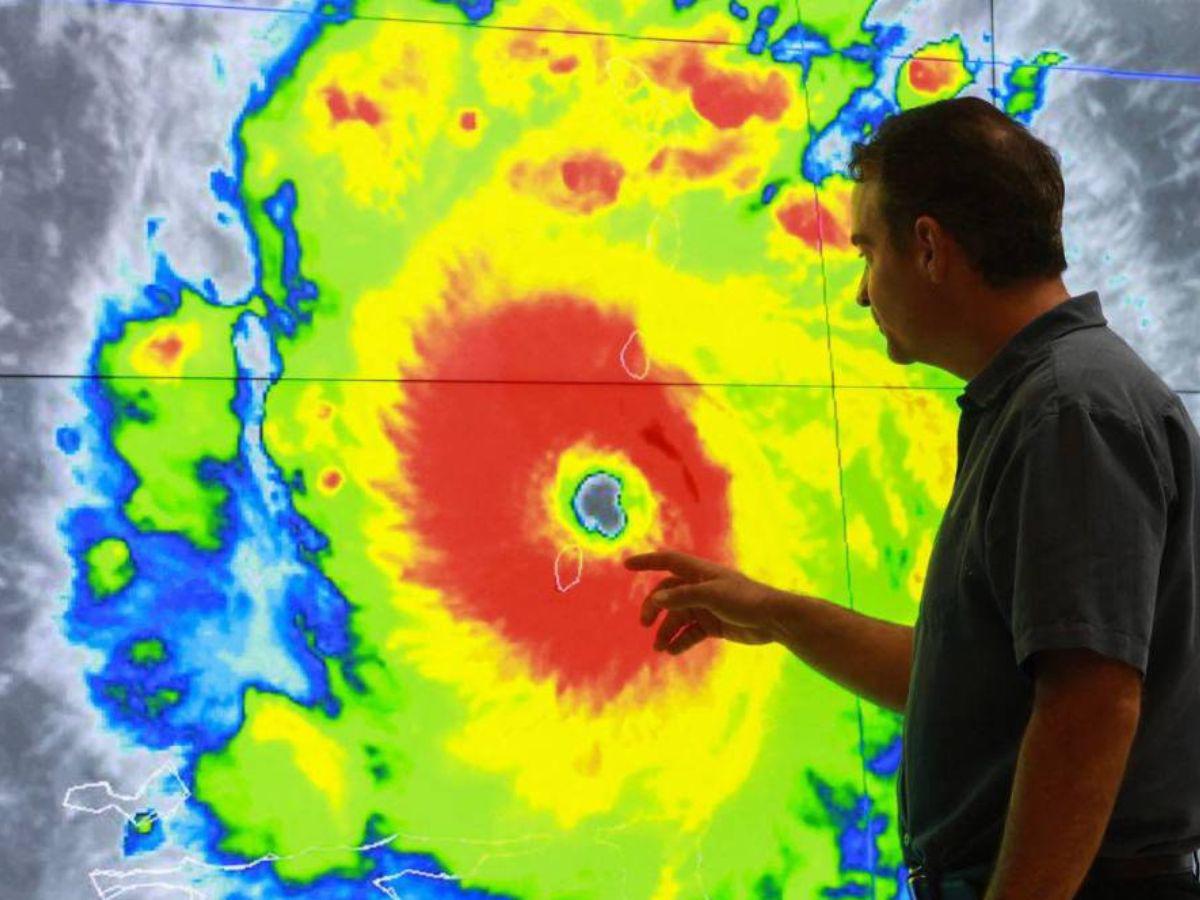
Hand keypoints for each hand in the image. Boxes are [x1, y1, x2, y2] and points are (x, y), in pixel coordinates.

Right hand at [625, 550, 778, 654]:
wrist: (774, 620)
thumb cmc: (745, 599)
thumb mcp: (711, 595)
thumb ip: (682, 597)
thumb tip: (656, 599)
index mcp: (700, 573)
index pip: (668, 562)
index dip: (647, 562)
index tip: (626, 565)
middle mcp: (700, 587)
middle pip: (668, 594)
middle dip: (655, 608)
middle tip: (645, 624)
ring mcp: (706, 607)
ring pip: (678, 617)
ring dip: (667, 631)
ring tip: (660, 647)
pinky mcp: (714, 625)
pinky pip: (691, 632)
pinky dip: (681, 641)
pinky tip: (673, 651)